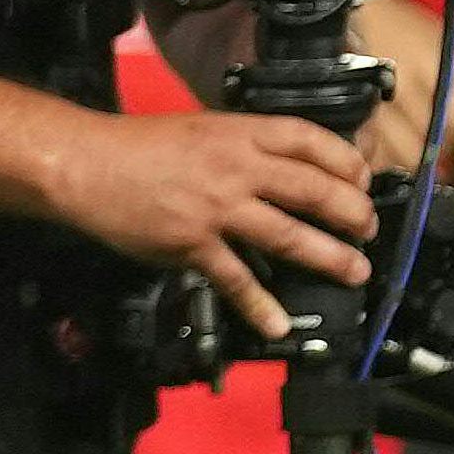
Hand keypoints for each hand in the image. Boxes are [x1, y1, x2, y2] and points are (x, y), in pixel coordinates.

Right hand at [48, 107, 375, 341]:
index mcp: (241, 134)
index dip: (348, 162)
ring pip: (289, 235)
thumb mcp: (206, 129)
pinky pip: (235, 279)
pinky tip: (278, 324)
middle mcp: (236, 169)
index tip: (365, 180)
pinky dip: (259, 306)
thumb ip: (251, 147)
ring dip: (330, 258)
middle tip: (369, 229)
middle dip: (354, 213)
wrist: (84, 164)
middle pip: (314, 190)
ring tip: (356, 271)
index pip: (311, 141)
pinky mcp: (192, 244)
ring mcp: (217, 208)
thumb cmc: (142, 146)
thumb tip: (298, 167)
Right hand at [349, 0, 453, 188]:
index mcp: (433, 68)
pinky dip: (396, 164)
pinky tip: (413, 164)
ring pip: (405, 154)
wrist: (358, 15)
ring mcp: (373, 102)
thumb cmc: (411, 32)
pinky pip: (375, 151)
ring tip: (451, 174)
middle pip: (437, 143)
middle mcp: (403, 87)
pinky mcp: (352, 113)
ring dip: (432, 171)